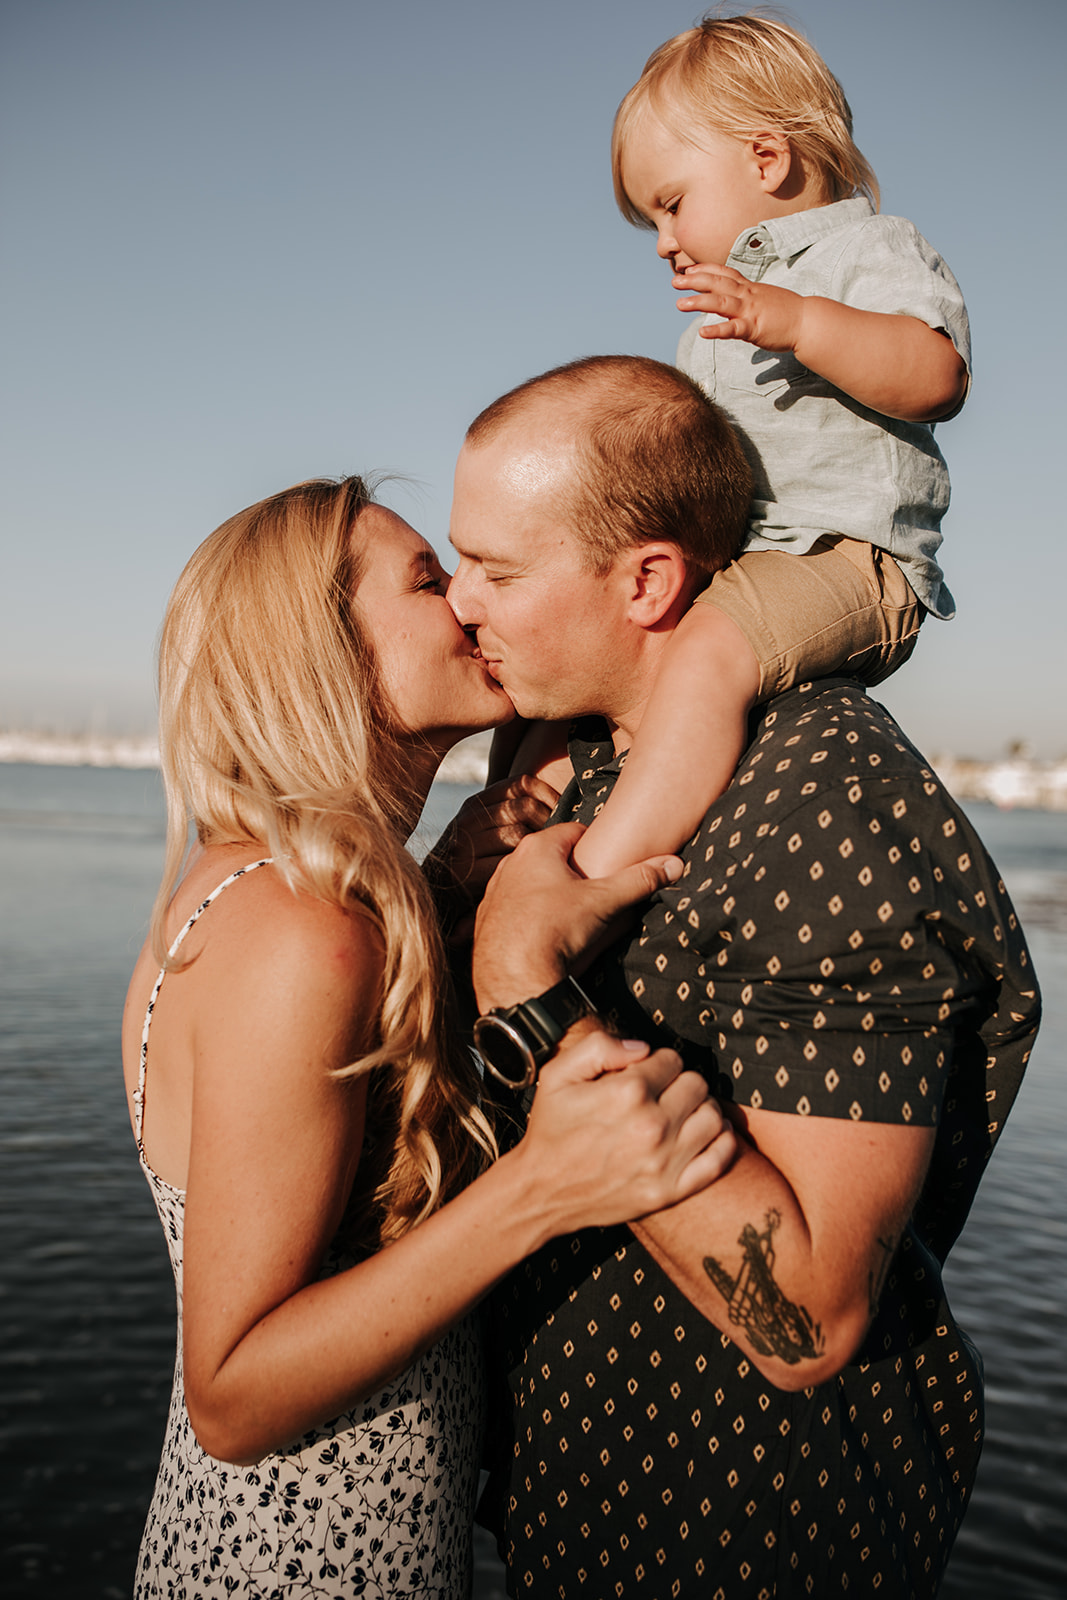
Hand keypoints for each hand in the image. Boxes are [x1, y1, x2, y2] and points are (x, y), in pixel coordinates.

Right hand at [424, 774, 556, 934]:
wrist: (434, 894)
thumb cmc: (472, 860)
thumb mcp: (481, 829)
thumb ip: (508, 814)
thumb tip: (562, 805)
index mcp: (476, 803)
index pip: (521, 783)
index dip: (549, 793)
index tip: (563, 810)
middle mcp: (468, 819)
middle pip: (524, 807)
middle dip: (549, 822)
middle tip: (560, 840)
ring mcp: (466, 845)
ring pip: (519, 834)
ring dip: (539, 847)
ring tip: (547, 858)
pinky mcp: (468, 871)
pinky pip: (509, 862)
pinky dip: (525, 868)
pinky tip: (530, 876)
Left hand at [472, 820, 681, 1008]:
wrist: (513, 978)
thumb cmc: (555, 931)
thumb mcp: (605, 902)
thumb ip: (639, 880)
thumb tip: (674, 864)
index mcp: (537, 848)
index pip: (575, 831)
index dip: (596, 846)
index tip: (607, 865)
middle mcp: (510, 864)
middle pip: (552, 858)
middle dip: (573, 872)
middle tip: (593, 894)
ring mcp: (494, 891)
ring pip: (531, 883)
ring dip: (549, 893)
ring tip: (570, 916)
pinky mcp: (485, 919)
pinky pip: (514, 908)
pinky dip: (529, 916)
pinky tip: (545, 934)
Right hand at [517, 1030, 735, 1234]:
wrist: (541, 1191)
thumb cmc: (551, 1131)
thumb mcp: (557, 1074)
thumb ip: (599, 1046)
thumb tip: (642, 1047)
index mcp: (627, 1093)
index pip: (672, 1060)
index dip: (660, 1062)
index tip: (648, 1073)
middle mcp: (651, 1126)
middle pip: (697, 1085)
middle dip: (682, 1082)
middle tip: (665, 1092)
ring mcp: (664, 1161)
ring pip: (714, 1117)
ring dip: (702, 1108)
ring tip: (683, 1112)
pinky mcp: (670, 1190)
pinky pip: (719, 1159)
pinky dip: (723, 1142)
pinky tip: (709, 1134)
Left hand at [674, 262, 803, 351]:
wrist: (808, 321)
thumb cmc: (788, 312)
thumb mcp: (765, 299)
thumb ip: (748, 301)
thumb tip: (736, 307)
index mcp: (750, 288)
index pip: (725, 273)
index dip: (705, 269)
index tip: (689, 269)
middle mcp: (748, 295)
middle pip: (717, 283)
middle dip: (695, 281)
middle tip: (674, 281)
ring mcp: (750, 311)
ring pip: (720, 303)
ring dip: (698, 302)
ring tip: (678, 304)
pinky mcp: (754, 329)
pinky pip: (733, 329)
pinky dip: (717, 330)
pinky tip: (702, 333)